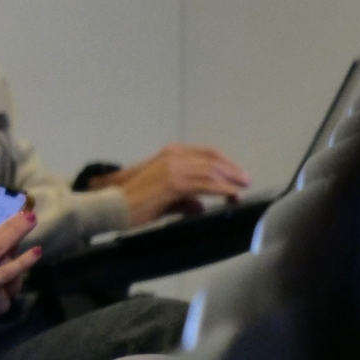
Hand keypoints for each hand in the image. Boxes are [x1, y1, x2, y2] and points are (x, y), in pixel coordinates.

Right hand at [109, 144, 250, 224]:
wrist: (114, 207)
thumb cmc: (134, 204)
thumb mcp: (163, 198)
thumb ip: (183, 200)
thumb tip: (199, 207)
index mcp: (170, 153)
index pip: (206, 152)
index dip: (226, 162)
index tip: (238, 174)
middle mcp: (173, 155)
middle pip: (213, 159)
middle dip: (233, 170)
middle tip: (245, 181)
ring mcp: (173, 167)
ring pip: (212, 170)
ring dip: (230, 180)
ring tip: (241, 189)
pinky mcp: (173, 182)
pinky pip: (206, 184)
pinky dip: (222, 189)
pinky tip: (231, 195)